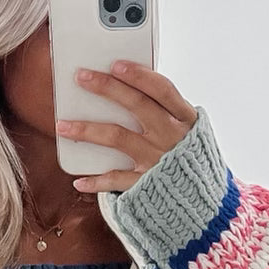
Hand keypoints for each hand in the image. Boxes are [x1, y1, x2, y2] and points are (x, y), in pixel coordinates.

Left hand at [57, 61, 197, 192]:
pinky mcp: (147, 185)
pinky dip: (96, 181)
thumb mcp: (188, 131)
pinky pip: (116, 180)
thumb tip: (129, 88)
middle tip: (81, 77)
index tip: (116, 64)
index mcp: (185, 119)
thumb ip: (165, 112)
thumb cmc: (188, 159)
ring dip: (87, 130)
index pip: (162, 90)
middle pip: (137, 106)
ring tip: (63, 126)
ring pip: (118, 137)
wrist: (205, 203)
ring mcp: (158, 161)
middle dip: (107, 88)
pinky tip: (78, 179)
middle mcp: (172, 137)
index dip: (139, 75)